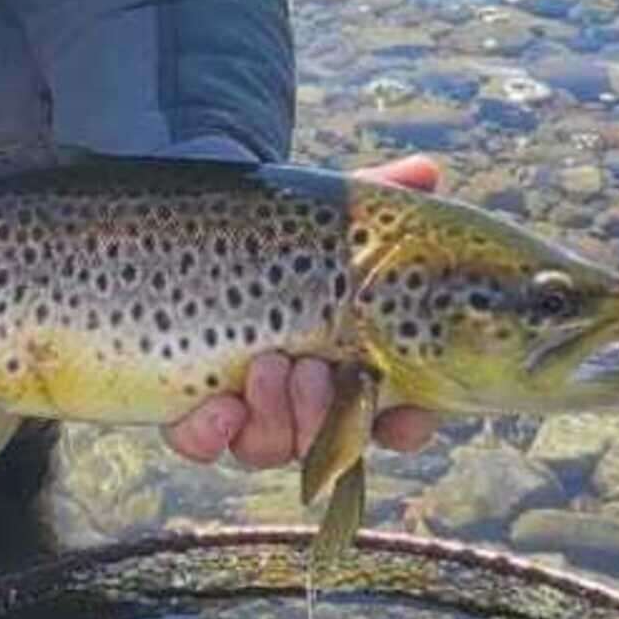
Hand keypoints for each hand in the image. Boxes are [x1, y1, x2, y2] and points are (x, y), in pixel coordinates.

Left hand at [163, 154, 449, 469]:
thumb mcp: (331, 215)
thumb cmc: (287, 231)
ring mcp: (249, 409)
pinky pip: (201, 443)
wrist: (201, 227)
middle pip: (330, 439)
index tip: (407, 412)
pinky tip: (216, 407)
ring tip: (268, 366)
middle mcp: (306, 400)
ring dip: (276, 418)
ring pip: (270, 446)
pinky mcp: (193, 410)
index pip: (396, 418)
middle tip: (315, 370)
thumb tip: (426, 171)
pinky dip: (210, 434)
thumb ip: (378, 198)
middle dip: (325, 413)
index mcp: (356, 367)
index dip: (407, 424)